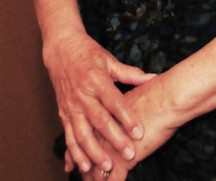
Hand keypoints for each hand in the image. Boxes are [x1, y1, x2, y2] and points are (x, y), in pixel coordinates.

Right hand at [45, 30, 153, 174]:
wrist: (61, 49)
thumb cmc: (88, 54)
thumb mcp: (109, 60)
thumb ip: (130, 73)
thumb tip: (153, 77)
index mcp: (97, 80)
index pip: (114, 102)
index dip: (127, 118)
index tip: (139, 132)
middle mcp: (82, 95)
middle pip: (99, 121)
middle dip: (114, 140)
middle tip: (129, 154)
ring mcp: (71, 106)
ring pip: (82, 134)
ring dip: (93, 152)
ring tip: (106, 165)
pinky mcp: (63, 114)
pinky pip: (68, 137)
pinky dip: (75, 153)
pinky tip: (82, 166)